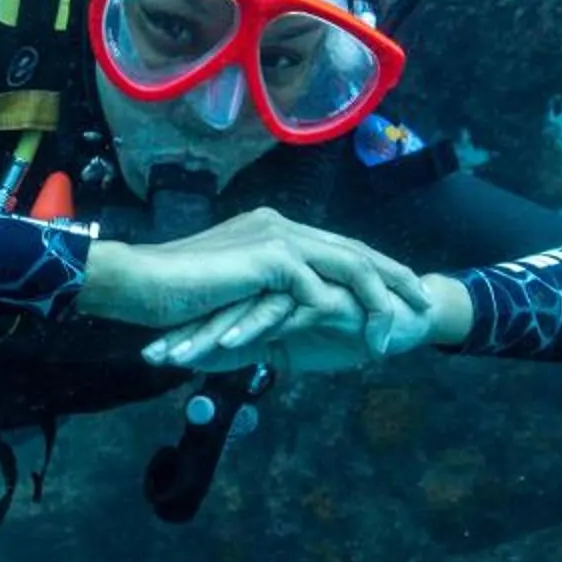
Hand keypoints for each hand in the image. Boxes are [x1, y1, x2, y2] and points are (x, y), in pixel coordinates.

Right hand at [79, 208, 439, 368]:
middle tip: (425, 302)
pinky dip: (348, 311)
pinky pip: (324, 286)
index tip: (400, 293)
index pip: (335, 247)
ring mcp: (277, 237)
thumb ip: (261, 300)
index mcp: (272, 231)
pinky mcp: (271, 258)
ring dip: (383, 295)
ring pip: (351, 263)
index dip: (372, 270)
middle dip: (395, 276)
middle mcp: (280, 226)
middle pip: (355, 249)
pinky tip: (363, 335)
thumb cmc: (170, 297)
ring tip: (405, 324)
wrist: (135, 283)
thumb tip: (283, 322)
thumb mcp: (228, 298)